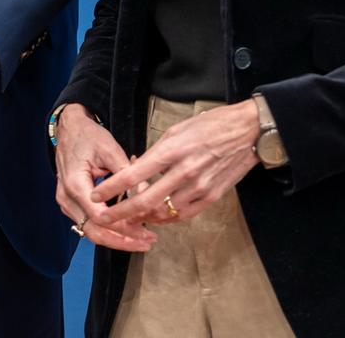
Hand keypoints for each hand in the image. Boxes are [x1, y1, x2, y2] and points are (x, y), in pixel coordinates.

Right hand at [53, 105, 155, 252]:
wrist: (69, 129)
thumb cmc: (88, 136)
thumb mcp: (110, 150)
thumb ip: (128, 174)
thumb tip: (146, 194)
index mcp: (75, 184)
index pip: (99, 217)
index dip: (123, 227)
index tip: (144, 231)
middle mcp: (67, 198)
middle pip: (94, 231)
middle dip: (122, 241)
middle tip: (147, 242)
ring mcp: (67, 203)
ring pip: (90, 231)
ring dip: (116, 239)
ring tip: (141, 240)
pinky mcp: (71, 204)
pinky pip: (88, 223)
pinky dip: (108, 230)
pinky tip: (128, 230)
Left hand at [91, 100, 260, 226]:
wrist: (248, 132)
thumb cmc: (211, 125)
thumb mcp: (177, 130)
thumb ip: (157, 153)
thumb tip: (138, 170)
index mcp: (172, 150)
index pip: (133, 175)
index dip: (111, 188)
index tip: (97, 195)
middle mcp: (184, 172)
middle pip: (145, 201)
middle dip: (120, 213)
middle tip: (105, 218)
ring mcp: (199, 187)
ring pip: (163, 212)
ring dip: (143, 217)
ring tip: (130, 217)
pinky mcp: (212, 197)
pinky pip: (183, 214)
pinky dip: (166, 218)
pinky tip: (157, 216)